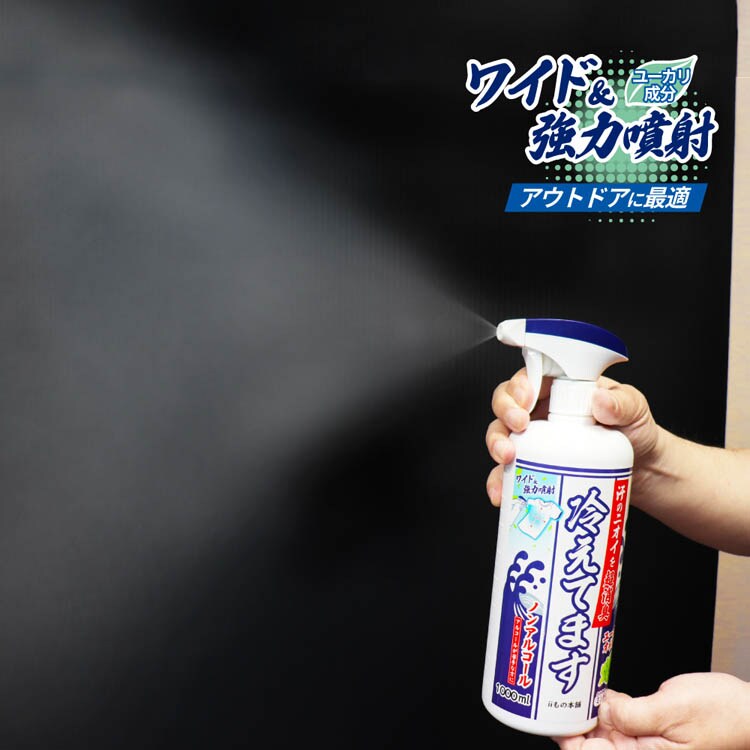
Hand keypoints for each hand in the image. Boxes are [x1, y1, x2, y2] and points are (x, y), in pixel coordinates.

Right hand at [485, 368, 662, 507]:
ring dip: (495, 445)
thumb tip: (600, 400)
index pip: (531, 377)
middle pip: (506, 403)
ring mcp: (534, 439)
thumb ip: (622, 403)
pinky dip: (499, 481)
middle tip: (517, 428)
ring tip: (506, 459)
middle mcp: (541, 410)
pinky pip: (508, 472)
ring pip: (500, 434)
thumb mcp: (635, 410)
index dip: (520, 385)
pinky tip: (502, 493)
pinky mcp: (534, 466)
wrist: (644, 472)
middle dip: (504, 414)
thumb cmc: (636, 432)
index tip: (526, 399)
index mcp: (560, 387)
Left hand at [552, 673, 749, 749]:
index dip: (571, 740)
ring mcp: (646, 743)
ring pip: (604, 732)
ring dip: (589, 714)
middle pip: (595, 746)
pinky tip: (595, 692)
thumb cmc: (722, 714)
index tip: (554, 719)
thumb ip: (632, 713)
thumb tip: (602, 708)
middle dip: (575, 724)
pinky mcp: (650, 727)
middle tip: (558, 696)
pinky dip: (606, 707)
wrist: (748, 709)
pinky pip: (620, 720)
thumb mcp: (672, 709)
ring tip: (571, 691)